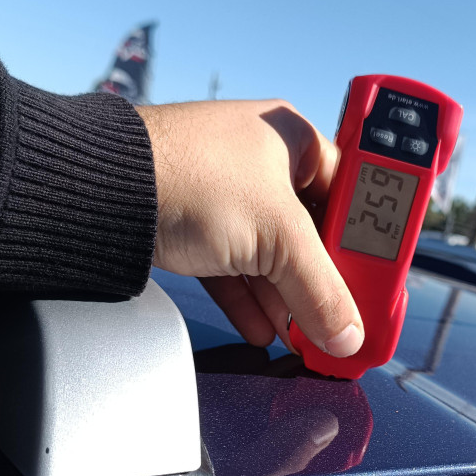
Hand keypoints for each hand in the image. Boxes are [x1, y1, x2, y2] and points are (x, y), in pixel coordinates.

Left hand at [137, 99, 363, 356]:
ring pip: (269, 254)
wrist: (97, 190)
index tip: (378, 278)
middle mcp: (259, 160)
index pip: (349, 191)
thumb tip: (347, 334)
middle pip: (310, 232)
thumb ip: (321, 290)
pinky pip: (233, 268)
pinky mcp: (191, 224)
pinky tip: (265, 331)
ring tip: (307, 336)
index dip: (366, 238)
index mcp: (292, 139)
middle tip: (342, 316)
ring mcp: (221, 194)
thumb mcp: (277, 238)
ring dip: (287, 299)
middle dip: (323, 281)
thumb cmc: (191, 178)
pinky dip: (249, 300)